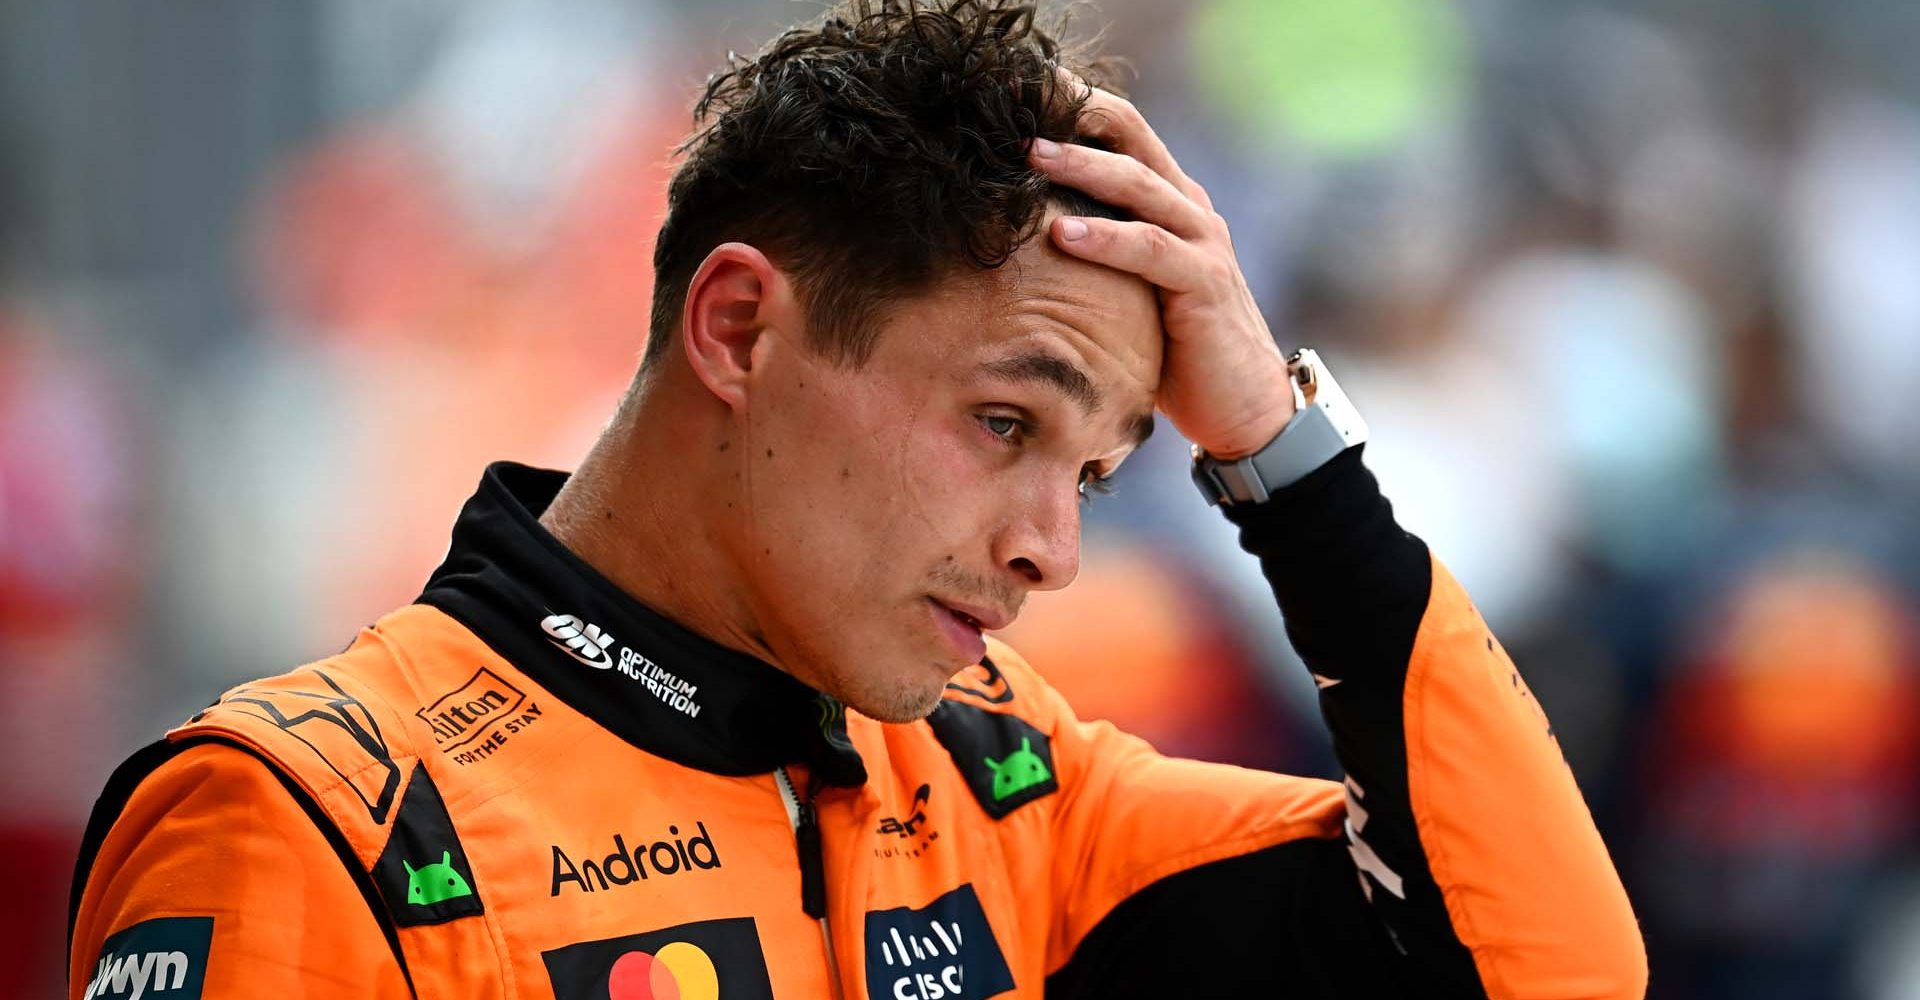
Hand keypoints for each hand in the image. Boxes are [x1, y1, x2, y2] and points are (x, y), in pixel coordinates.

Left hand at [1029, 79, 1294, 460]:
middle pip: (1133, 144)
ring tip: (1034, 156)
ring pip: (1140, 187)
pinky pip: (1150, 249)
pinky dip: (1105, 239)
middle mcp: (1191, 212)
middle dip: (1077, 122)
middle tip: (1020, 113)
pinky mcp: (1204, 282)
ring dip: (1084, 168)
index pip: (1128, 137)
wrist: (1244, 407)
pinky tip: (1062, 233)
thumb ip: (1101, 256)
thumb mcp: (1132, 290)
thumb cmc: (1178, 352)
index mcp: (1173, 204)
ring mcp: (1203, 243)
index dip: (1082, 111)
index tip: (1026, 97)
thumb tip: (1026, 240)